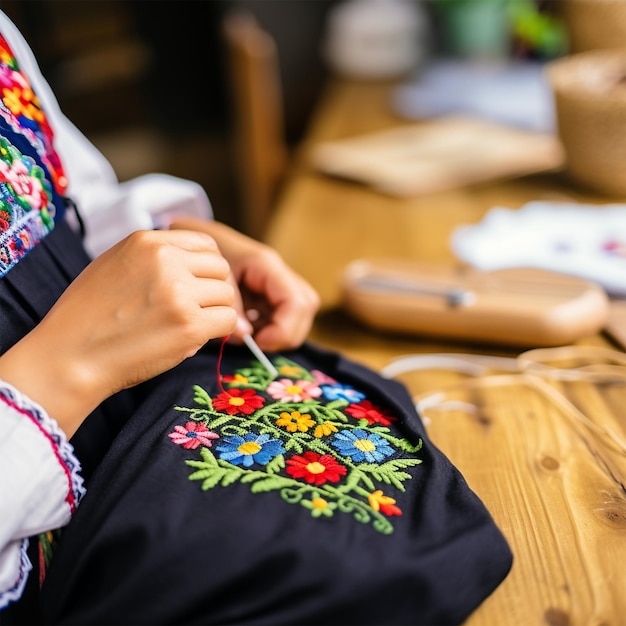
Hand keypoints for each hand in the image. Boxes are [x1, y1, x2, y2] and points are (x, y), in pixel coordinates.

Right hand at [0, 229, 237, 435]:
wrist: (70, 357)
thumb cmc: (89, 316)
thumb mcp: (115, 264)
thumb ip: (155, 257)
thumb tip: (196, 260)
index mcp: (146, 242)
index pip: (205, 243)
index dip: (207, 267)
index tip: (198, 285)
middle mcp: (165, 260)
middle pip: (221, 268)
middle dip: (212, 290)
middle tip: (195, 309)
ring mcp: (179, 292)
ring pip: (227, 295)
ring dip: (214, 311)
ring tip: (187, 325)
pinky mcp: (189, 325)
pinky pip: (228, 320)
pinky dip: (218, 331)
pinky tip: (193, 337)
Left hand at [169, 219, 319, 351]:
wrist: (196, 240)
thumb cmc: (201, 255)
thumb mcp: (212, 279)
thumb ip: (231, 306)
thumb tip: (246, 336)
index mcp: (266, 265)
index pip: (297, 302)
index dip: (284, 329)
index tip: (259, 341)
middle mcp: (279, 272)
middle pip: (306, 307)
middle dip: (287, 333)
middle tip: (258, 343)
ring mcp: (278, 282)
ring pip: (301, 312)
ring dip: (280, 331)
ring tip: (252, 336)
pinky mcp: (273, 291)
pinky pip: (286, 314)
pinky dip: (272, 328)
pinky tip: (250, 328)